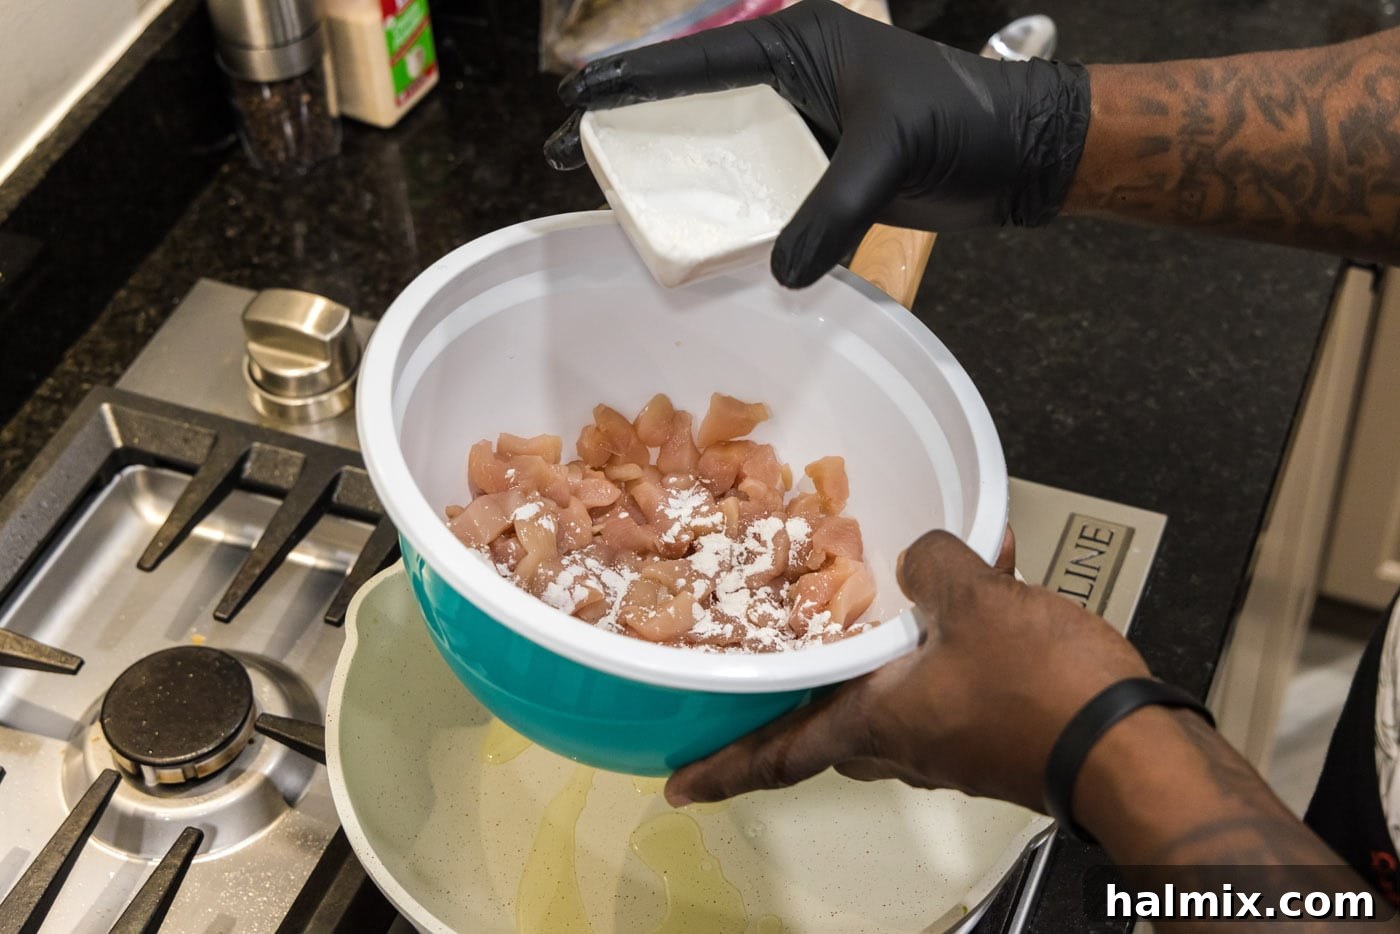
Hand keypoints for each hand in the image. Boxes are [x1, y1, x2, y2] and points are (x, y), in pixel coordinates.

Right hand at [544, 0, 1090, 287]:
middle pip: (692, 103)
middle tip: (570, 150)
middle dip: (631, 125)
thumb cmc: (964, 122)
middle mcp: (790, 80)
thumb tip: (780, 272)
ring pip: (719, 150)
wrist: (1019, 156)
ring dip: (672, 172)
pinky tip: (692, 233)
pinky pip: (756, 191)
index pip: (697, 61)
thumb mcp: (891, 150)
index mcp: (796, 44)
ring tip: (615, 197)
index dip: (633, 80)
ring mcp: (802, 129)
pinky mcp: (820, 173)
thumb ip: (833, 207)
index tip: (577, 97)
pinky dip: (724, 212)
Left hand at [664, 528, 1149, 811]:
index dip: (723, 768)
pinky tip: (958, 605)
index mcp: (876, 723)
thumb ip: (932, 565)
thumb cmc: (1043, 690)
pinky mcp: (988, 739)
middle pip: (827, 733)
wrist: (1132, 746)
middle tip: (767, 679)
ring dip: (868, 674)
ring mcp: (947, 748)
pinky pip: (937, 695)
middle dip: (795, 709)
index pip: (778, 754)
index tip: (675, 786)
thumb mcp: (977, 603)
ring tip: (868, 622)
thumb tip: (917, 552)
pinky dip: (930, 656)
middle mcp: (902, 746)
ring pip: (883, 712)